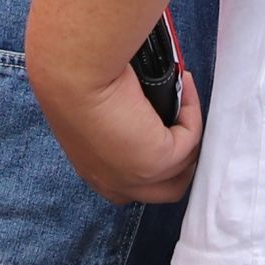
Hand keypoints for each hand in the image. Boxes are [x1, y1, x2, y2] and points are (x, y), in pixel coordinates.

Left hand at [39, 55, 202, 204]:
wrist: (73, 74)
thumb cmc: (76, 78)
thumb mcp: (98, 111)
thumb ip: (122, 122)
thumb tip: (151, 109)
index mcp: (93, 172)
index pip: (132, 186)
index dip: (154, 164)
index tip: (165, 128)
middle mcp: (113, 182)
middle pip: (165, 190)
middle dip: (182, 161)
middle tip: (185, 123)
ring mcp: (137, 178)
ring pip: (183, 171)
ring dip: (190, 134)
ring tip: (184, 98)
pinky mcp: (157, 161)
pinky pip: (190, 140)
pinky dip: (192, 112)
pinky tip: (184, 85)